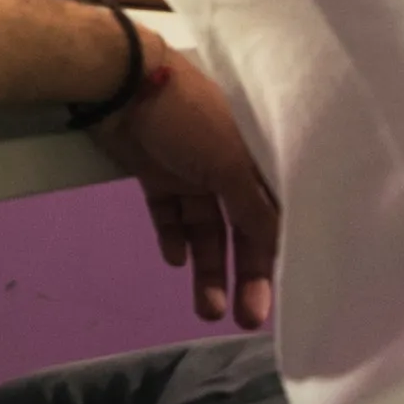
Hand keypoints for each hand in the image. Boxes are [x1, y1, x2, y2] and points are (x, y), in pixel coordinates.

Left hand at [96, 46, 277, 328]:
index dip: (277, 256)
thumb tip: (279, 245)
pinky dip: (173, 237)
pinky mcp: (155, 173)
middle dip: (244, 275)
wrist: (121, 84)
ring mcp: (190, 170)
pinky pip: (169, 214)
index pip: (275, 217)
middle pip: (241, 230)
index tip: (282, 297)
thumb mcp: (232, 164)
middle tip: (246, 320)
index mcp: (257, 159)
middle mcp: (229, 167)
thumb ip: (255, 208)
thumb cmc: (189, 119)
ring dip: (207, 269)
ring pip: (205, 229)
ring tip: (206, 310)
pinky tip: (174, 259)